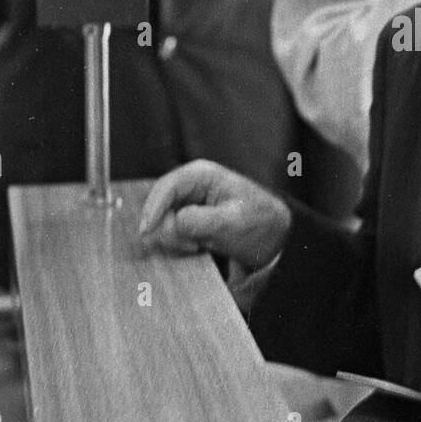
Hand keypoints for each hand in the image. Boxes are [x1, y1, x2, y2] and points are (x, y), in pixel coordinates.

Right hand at [139, 160, 291, 269]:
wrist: (273, 236)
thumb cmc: (259, 222)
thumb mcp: (233, 222)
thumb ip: (203, 221)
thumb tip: (175, 223)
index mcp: (202, 175)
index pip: (167, 187)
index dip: (153, 209)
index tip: (147, 230)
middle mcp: (191, 186)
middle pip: (159, 206)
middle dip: (170, 230)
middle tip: (193, 245)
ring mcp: (187, 203)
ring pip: (162, 222)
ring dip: (177, 239)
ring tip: (202, 245)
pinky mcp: (187, 220)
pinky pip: (170, 232)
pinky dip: (180, 243)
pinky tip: (199, 246)